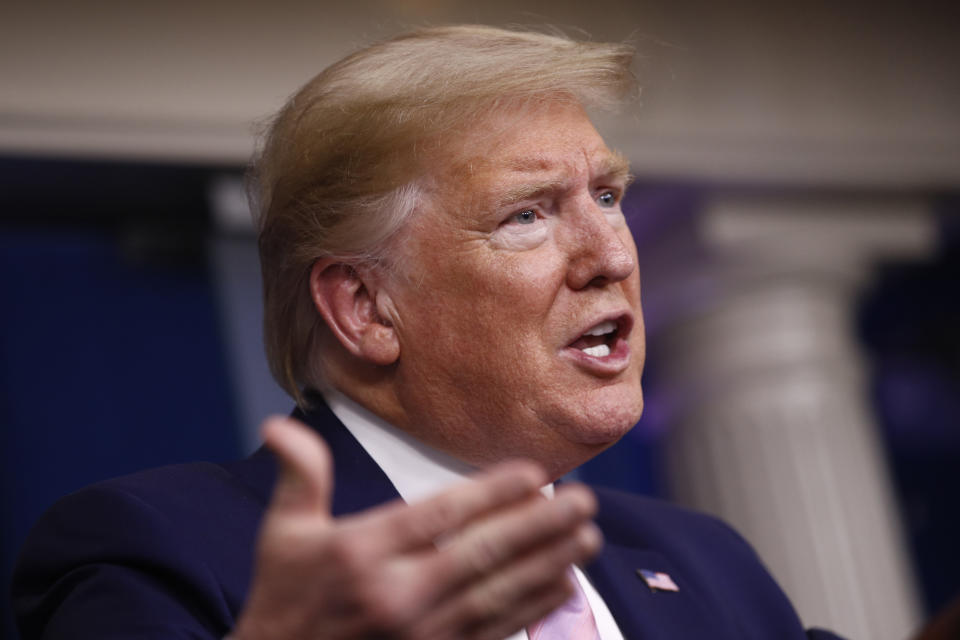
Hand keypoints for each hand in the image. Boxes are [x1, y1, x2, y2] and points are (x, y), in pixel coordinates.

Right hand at [231, 416, 601, 639]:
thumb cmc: (284, 599)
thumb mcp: (283, 533)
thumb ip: (299, 475)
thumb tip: (278, 424)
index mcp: (363, 553)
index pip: (440, 515)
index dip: (491, 492)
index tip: (535, 473)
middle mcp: (398, 594)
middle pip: (483, 553)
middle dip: (541, 525)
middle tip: (586, 501)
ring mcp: (421, 634)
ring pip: (499, 594)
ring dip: (550, 563)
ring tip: (589, 537)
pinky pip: (495, 631)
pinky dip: (533, 608)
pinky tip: (563, 585)